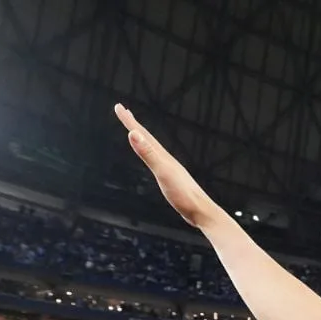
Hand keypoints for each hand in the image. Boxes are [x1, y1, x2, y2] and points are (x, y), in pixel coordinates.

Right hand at [115, 104, 221, 228]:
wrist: (201, 212)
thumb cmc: (183, 195)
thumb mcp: (162, 172)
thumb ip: (148, 154)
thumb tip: (134, 134)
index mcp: (163, 156)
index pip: (143, 134)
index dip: (129, 121)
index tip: (118, 107)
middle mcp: (167, 159)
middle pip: (148, 138)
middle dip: (134, 124)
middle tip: (123, 111)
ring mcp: (170, 169)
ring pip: (153, 149)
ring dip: (143, 138)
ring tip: (136, 132)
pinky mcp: (172, 179)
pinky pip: (157, 161)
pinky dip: (151, 155)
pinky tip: (153, 158)